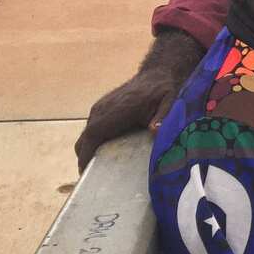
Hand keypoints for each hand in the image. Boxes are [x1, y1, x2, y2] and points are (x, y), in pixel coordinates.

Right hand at [74, 29, 203, 171]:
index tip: (85, 174)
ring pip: (86, 134)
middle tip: (94, 179)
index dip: (86, 155)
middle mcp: (102, 109)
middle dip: (85, 159)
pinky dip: (93, 142)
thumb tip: (155, 130)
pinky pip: (91, 128)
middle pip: (84, 139)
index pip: (92, 135)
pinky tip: (104, 153)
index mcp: (115, 110)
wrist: (156, 74)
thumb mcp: (169, 102)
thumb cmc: (163, 90)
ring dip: (89, 151)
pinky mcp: (100, 108)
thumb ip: (163, 116)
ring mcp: (99, 107)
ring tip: (99, 169)